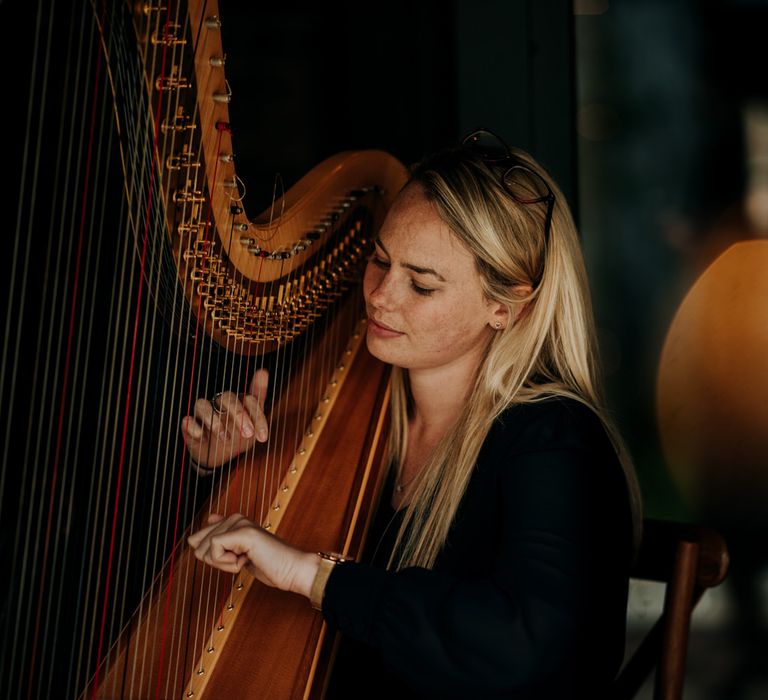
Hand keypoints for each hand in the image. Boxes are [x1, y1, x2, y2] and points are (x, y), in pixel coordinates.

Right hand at [181, 369, 269, 468]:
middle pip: (227, 398)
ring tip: (225, 438)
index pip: (249, 400)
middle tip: (248, 434)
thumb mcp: (254, 423)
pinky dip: (192, 426)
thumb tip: (263, 370)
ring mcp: (203, 414)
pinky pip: (187, 421)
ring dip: (214, 421)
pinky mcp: (190, 426)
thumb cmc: (239, 435)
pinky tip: (200, 435)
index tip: (263, 437)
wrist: (222, 456)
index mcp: (239, 401)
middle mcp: (219, 403)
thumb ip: (259, 397)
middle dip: (239, 415)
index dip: (258, 417)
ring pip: (203, 406)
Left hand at [188, 513, 319, 596]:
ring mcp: (239, 523)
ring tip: (246, 559)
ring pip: (206, 548)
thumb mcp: (239, 554)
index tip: (238, 559)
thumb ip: (222, 538)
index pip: (200, 537)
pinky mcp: (243, 532)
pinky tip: (246, 560)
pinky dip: (227, 563)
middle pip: (199, 545)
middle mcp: (235, 517)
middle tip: (242, 560)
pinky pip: (215, 549)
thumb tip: (208, 518)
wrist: (292, 569)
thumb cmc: (270, 564)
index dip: (212, 557)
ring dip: (224, 563)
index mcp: (234, 520)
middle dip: (216, 561)